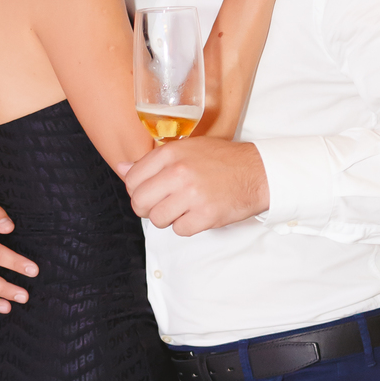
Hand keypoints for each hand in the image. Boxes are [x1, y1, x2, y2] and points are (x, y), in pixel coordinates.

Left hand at [121, 137, 268, 234]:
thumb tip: (121, 167)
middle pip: (140, 202)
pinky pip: (179, 230)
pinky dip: (187, 226)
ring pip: (157, 219)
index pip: (132, 180)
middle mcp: (179, 173)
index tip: (151, 192)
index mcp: (171, 154)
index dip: (138, 190)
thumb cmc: (222, 161)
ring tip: (184, 208)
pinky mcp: (205, 215)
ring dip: (168, 219)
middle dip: (148, 208)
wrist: (258, 172)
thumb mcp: (186, 150)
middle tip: (163, 205)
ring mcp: (192, 195)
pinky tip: (198, 214)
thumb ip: (152, 161)